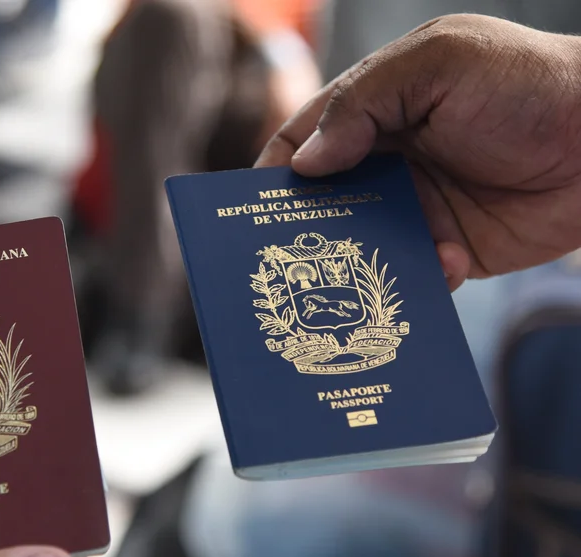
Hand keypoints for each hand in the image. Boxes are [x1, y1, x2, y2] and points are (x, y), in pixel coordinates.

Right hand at [256, 14, 580, 290]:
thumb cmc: (527, 84)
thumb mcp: (437, 64)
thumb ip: (362, 104)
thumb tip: (304, 164)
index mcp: (374, 109)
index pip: (302, 141)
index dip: (272, 172)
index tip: (246, 209)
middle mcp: (386, 160)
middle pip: (321, 200)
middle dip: (302, 228)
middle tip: (284, 258)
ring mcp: (416, 206)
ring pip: (359, 242)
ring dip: (355, 261)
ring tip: (354, 276)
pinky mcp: (447, 247)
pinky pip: (411, 272)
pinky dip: (416, 277)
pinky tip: (444, 263)